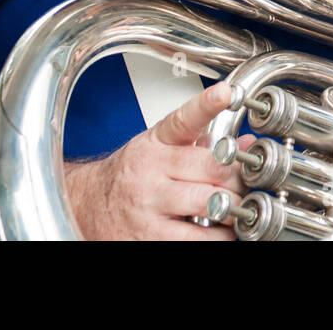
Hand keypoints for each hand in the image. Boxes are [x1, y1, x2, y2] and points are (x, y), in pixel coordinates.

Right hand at [65, 83, 251, 239]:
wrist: (86, 205)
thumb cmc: (130, 175)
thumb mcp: (161, 149)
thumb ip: (203, 144)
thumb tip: (246, 144)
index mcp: (156, 145)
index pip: (183, 120)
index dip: (206, 105)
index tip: (225, 93)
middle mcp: (151, 173)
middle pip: (213, 169)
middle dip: (239, 178)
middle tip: (245, 184)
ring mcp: (149, 207)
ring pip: (208, 204)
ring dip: (233, 210)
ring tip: (238, 211)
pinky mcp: (148, 239)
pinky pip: (195, 240)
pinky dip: (217, 238)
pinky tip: (220, 232)